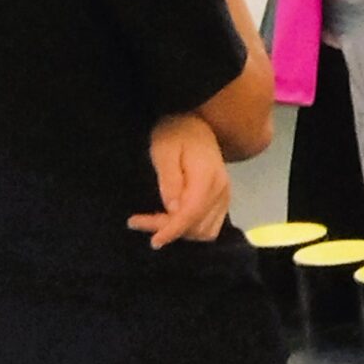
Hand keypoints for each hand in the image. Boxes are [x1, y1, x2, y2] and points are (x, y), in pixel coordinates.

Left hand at [131, 115, 230, 248]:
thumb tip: (173, 210)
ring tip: (155, 222)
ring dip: (180, 232)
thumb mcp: (164, 151)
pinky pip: (211, 224)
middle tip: (139, 221)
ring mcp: (225, 195)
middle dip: (170, 229)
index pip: (191, 214)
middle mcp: (221, 190)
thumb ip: (169, 181)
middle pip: (197, 225)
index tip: (154, 241)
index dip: (172, 230)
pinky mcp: (222, 198)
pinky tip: (173, 220)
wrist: (195, 123)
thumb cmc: (175, 133)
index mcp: (207, 178)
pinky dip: (192, 228)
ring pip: (205, 230)